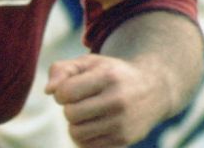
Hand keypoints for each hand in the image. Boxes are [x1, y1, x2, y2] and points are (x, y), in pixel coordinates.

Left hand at [45, 53, 169, 147]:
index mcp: (107, 77)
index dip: (61, 92)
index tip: (71, 88)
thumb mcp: (90, 63)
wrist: (154, 89)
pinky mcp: (124, 140)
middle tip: (81, 102)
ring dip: (76, 124)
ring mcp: (122, 123)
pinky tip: (94, 125)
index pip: (65, 93)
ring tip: (87, 113)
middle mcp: (117, 101)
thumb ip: (62, 69)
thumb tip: (49, 91)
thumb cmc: (113, 74)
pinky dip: (85, 137)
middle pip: (70, 114)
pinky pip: (88, 146)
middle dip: (69, 108)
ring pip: (76, 133)